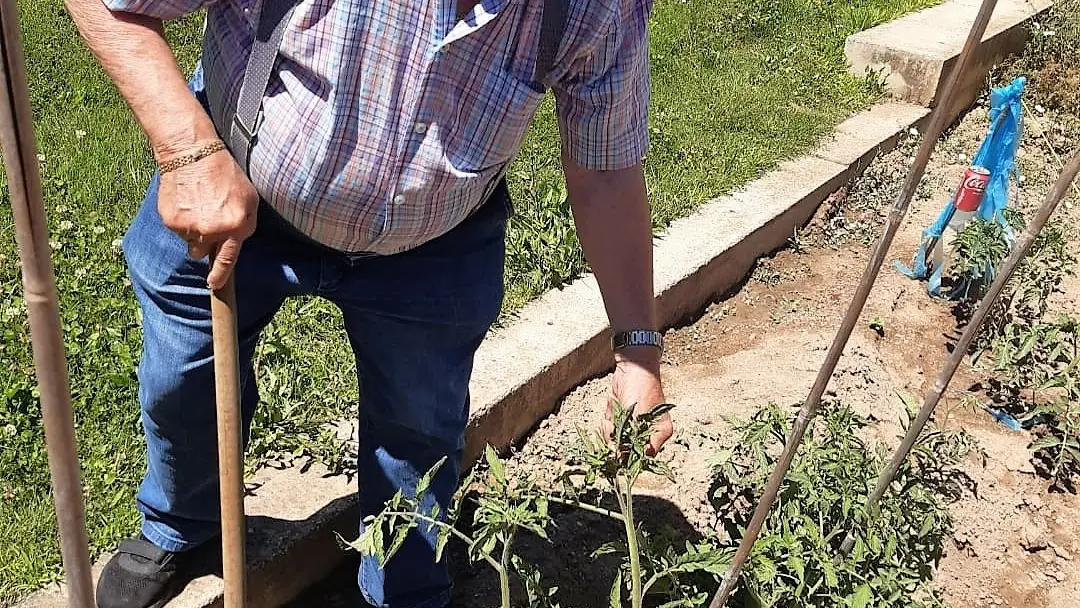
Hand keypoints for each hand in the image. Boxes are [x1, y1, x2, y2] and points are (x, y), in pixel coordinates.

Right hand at [156, 141, 257, 289]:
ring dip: (193, 229)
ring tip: (197, 204)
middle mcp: (213, 230)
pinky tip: (186, 200)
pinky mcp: (171, 221)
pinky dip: (180, 219)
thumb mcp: (248, 199)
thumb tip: (234, 244)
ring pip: (190, 241)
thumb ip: (244, 225)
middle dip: (205, 241)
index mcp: (236, 226)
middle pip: (203, 252)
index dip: (221, 275)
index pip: (228, 259)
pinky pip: (177, 230)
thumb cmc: (225, 174)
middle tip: (206, 218)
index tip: (215, 285)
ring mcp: (190, 227)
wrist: (192, 153)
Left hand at [603, 346, 672, 455]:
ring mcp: (634, 425)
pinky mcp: (622, 419)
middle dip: (616, 437)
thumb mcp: (637, 415)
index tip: (617, 452)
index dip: (629, 456)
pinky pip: (611, 428)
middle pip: (627, 449)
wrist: (633, 367)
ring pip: (616, 439)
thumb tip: (621, 458)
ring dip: (610, 427)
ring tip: (614, 410)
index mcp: (659, 434)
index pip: (644, 456)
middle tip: (614, 422)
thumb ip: (631, 438)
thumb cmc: (642, 389)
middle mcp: (648, 432)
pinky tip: (612, 406)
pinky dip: (609, 419)